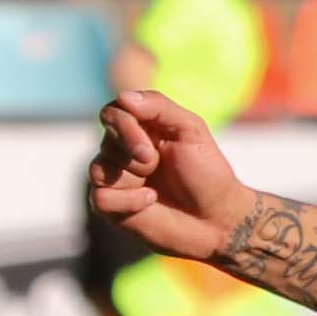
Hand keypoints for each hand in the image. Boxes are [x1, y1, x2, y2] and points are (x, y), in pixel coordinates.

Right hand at [91, 90, 251, 263]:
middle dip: (135, 155)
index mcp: (142, 129)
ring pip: (98, 170)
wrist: (217, 219)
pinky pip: (100, 198)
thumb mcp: (192, 131)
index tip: (149, 147)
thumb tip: (122, 96)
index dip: (124, 127)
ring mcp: (116, 179)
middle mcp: (123, 151)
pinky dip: (129, 201)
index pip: (112, 113)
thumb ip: (160, 108)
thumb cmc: (208, 173)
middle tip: (157, 166)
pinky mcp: (112, 207)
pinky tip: (150, 202)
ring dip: (133, 178)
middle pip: (106, 142)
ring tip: (157, 188)